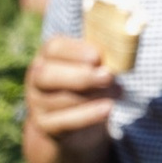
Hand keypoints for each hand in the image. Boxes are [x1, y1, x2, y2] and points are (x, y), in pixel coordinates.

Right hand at [21, 36, 120, 162]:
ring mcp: (37, 104)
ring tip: (116, 92)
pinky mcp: (44, 126)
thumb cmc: (86, 79)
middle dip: (80, 76)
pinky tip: (108, 109)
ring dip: (91, 97)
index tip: (97, 57)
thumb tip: (125, 37)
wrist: (72, 116)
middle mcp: (36, 78)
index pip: (54, 48)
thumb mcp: (90, 62)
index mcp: (47, 55)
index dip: (75, 52)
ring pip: (60, 100)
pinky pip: (65, 122)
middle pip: (48, 76)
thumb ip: (99, 52)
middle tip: (107, 76)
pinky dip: (88, 116)